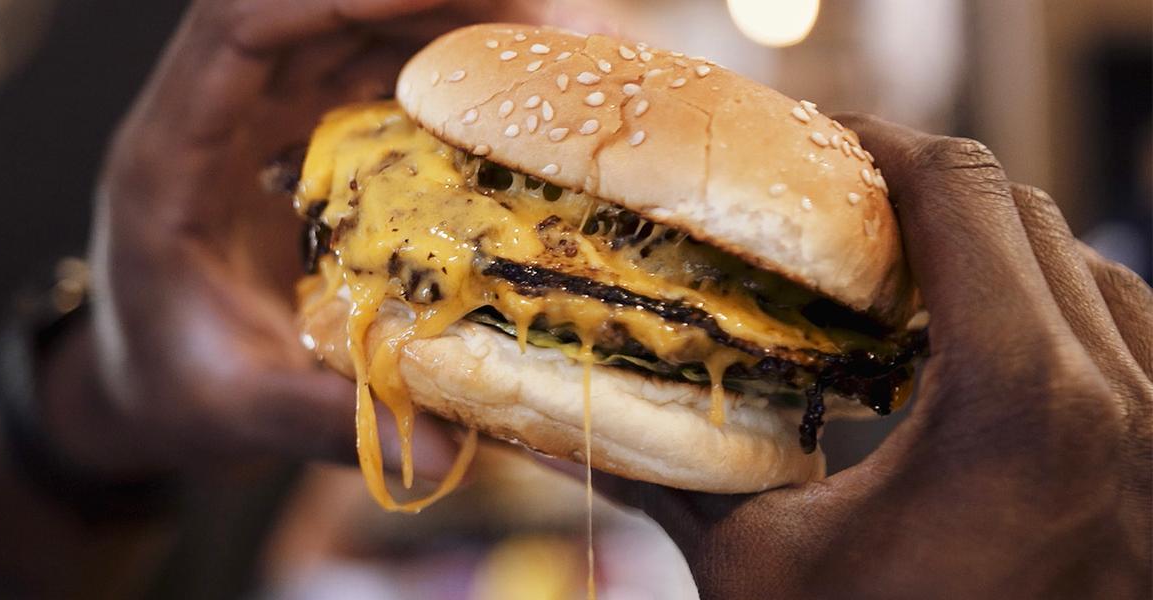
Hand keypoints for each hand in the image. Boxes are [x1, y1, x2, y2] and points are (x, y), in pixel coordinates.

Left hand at [61, 0, 597, 477]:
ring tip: (534, 43)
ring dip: (437, 21)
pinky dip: (435, 68)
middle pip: (310, 7)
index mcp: (170, 155)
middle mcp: (216, 113)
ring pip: (347, 29)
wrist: (140, 385)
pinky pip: (369, 72)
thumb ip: (318, 419)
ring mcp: (259, 117)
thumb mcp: (232, 410)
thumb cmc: (167, 389)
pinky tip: (503, 91)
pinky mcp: (298, 135)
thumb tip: (447, 446)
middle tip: (525, 15)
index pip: (240, 25)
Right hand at [597, 116, 1152, 598]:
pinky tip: (976, 345)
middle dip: (921, 188)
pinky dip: (1050, 304)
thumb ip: (668, 466)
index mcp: (1023, 405)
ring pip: (1084, 262)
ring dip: (991, 246)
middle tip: (833, 208)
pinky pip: (1125, 328)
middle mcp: (1124, 399)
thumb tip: (562, 407)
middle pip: (1023, 210)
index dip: (875, 141)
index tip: (814, 138)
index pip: (959, 191)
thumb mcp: (753, 568)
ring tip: (900, 273)